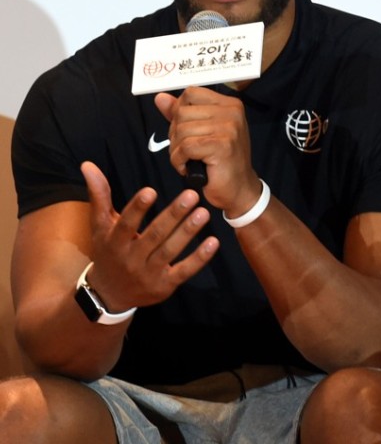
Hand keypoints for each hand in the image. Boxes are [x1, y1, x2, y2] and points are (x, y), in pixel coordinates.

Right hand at [81, 161, 218, 312]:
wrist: (109, 294)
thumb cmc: (108, 251)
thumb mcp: (100, 226)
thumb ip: (100, 195)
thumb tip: (88, 164)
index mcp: (114, 242)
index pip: (126, 224)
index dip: (137, 208)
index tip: (150, 191)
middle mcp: (130, 259)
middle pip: (154, 235)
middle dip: (173, 215)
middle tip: (192, 195)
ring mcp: (148, 274)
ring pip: (170, 251)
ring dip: (188, 232)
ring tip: (203, 213)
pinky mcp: (164, 286)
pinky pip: (184, 271)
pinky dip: (199, 258)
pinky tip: (213, 241)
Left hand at [154, 87, 260, 212]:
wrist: (239, 189)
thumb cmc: (220, 162)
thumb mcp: (201, 132)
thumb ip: (180, 113)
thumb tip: (160, 98)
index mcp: (229, 104)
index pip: (190, 93)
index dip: (179, 112)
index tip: (187, 131)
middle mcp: (232, 112)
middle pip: (182, 112)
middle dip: (176, 134)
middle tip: (188, 150)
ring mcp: (229, 128)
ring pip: (181, 130)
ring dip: (177, 150)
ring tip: (189, 160)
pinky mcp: (222, 145)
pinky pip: (185, 147)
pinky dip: (179, 161)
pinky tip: (188, 168)